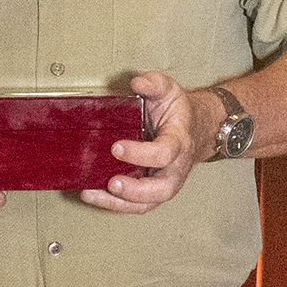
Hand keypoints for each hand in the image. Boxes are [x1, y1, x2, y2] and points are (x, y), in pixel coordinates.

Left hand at [81, 70, 206, 214]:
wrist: (194, 128)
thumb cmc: (178, 112)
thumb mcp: (169, 90)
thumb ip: (154, 83)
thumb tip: (138, 82)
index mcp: (179, 142)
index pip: (165, 153)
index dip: (141, 153)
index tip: (117, 147)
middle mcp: (175, 168)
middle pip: (161, 189)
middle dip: (135, 190)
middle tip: (112, 182)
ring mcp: (165, 182)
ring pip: (147, 203)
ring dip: (119, 203)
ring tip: (93, 194)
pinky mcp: (153, 191)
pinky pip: (136, 205)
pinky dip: (114, 204)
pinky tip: (93, 195)